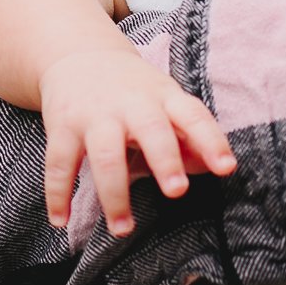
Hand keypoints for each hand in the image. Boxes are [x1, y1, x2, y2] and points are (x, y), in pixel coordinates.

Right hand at [41, 49, 236, 235]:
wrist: (79, 55)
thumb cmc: (134, 91)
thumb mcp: (166, 103)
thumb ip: (191, 138)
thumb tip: (218, 168)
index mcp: (164, 97)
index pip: (193, 116)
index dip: (211, 141)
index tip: (226, 168)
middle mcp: (131, 104)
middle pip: (150, 129)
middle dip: (164, 159)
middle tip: (177, 191)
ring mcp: (95, 115)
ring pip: (105, 155)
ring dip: (113, 195)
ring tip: (122, 229)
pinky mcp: (63, 127)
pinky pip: (59, 164)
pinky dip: (58, 194)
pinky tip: (62, 220)